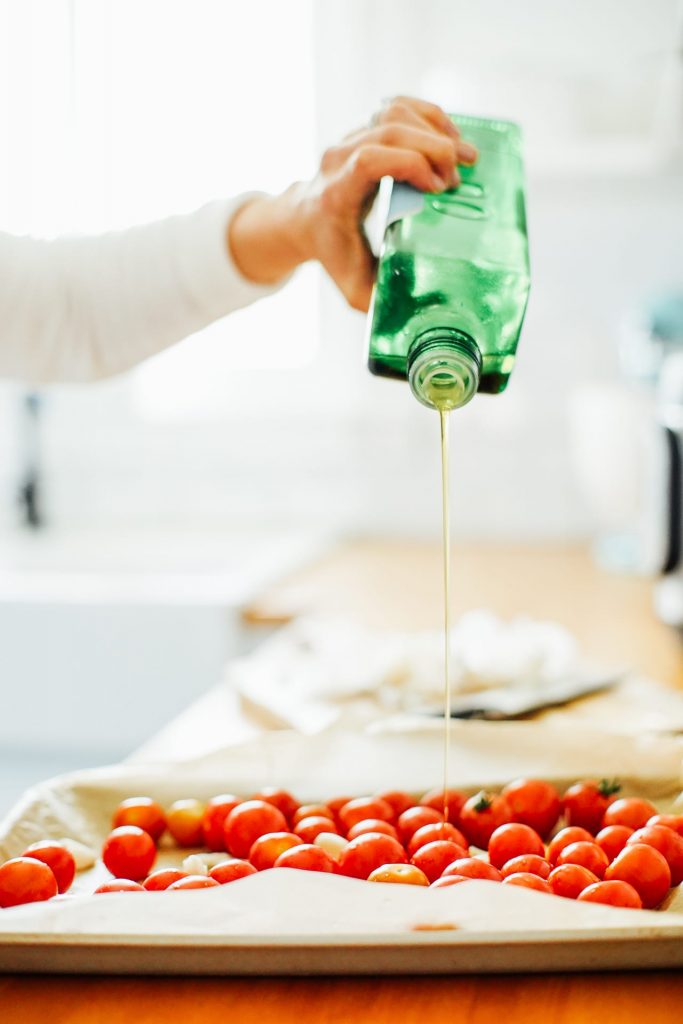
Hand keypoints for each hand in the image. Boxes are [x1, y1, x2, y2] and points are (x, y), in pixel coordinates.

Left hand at [228, 97, 476, 311]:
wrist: (304, 222)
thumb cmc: (334, 255)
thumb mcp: (353, 286)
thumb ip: (381, 300)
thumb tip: (421, 313)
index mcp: (336, 193)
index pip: (368, 161)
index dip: (408, 165)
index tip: (437, 190)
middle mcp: (339, 158)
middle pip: (389, 130)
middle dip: (433, 148)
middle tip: (460, 178)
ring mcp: (351, 138)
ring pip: (394, 111)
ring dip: (436, 128)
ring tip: (464, 156)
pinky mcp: (366, 128)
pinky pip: (399, 106)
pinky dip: (429, 116)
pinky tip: (451, 137)